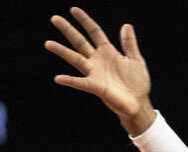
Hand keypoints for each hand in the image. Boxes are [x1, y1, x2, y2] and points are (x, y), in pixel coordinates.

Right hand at [45, 7, 153, 129]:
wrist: (140, 104)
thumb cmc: (138, 84)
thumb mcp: (136, 59)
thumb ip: (129, 43)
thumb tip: (126, 25)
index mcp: (108, 52)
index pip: (94, 31)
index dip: (85, 20)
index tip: (73, 10)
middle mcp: (98, 61)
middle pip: (80, 41)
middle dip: (68, 30)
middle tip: (54, 18)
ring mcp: (95, 73)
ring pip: (75, 58)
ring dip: (62, 51)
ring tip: (48, 43)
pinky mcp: (96, 87)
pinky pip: (80, 82)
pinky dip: (69, 80)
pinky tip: (58, 78)